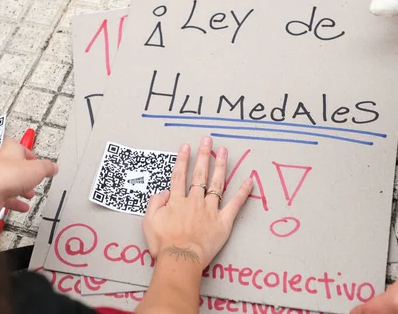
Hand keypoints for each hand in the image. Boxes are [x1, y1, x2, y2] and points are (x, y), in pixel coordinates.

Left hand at [0, 138, 58, 211]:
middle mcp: (1, 161)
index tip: (38, 161)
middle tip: (35, 178)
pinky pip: (6, 195)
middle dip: (27, 174)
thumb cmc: (8, 175)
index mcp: (11, 149)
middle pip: (17, 165)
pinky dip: (16, 201)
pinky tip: (23, 206)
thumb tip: (53, 167)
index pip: (21, 147)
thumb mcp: (37, 169)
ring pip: (11, 181)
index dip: (30, 154)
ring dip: (22, 188)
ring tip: (31, 193)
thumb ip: (47, 167)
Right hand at [142, 136, 253, 267]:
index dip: (183, 160)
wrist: (180, 258)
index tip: (187, 147)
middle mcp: (194, 201)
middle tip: (208, 140)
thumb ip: (155, 203)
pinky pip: (235, 204)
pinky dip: (242, 192)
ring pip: (217, 183)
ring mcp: (210, 209)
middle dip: (204, 155)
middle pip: (199, 174)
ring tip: (224, 151)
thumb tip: (164, 191)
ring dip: (220, 165)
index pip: (179, 176)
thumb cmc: (163, 243)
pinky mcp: (223, 221)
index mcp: (177, 201)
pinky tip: (249, 180)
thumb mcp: (149, 221)